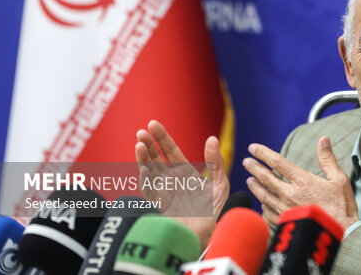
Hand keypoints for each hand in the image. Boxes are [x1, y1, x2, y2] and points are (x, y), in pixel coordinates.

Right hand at [135, 120, 229, 244]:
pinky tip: (145, 168)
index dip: (162, 138)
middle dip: (149, 145)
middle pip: (157, 159)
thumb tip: (212, 139)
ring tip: (140, 143)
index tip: (152, 124)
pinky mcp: (159, 207)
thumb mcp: (220, 185)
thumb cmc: (213, 212)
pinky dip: (146, 179)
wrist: (207, 236)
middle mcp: (171, 181)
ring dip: (144, 158)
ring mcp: (163, 193)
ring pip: (150, 171)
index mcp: (185, 174)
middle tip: (142, 131)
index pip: (171, 152)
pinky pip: (150, 191)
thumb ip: (216, 163)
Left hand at [243, 136, 358, 229]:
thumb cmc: (342, 207)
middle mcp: (290, 194)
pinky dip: (263, 206)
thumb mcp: (339, 179)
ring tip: (249, 180)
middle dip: (254, 168)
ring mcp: (286, 210)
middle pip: (266, 178)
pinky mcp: (286, 223)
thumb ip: (327, 159)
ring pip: (264, 195)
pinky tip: (261, 203)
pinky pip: (268, 213)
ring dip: (255, 186)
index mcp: (303, 181)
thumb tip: (323, 139)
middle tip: (246, 161)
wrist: (343, 235)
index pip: (277, 162)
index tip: (253, 147)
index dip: (263, 153)